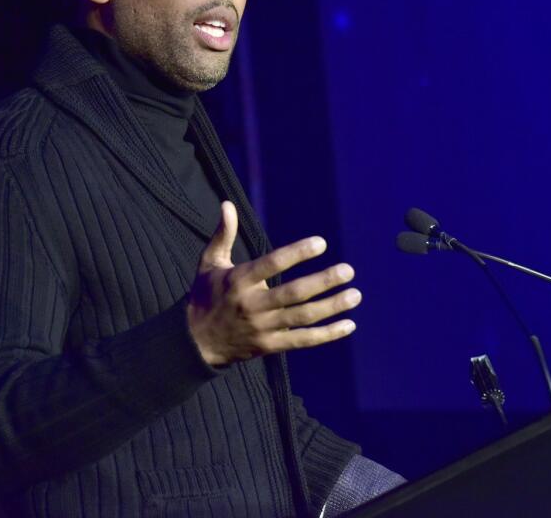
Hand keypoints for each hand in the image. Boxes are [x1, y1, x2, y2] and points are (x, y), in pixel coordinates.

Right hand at [186, 201, 360, 366]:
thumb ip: (223, 234)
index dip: (297, 253)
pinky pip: (303, 340)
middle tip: (348, 270)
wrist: (195, 342)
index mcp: (239, 280)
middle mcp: (252, 304)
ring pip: (303, 317)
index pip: (272, 264)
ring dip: (332, 307)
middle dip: (323, 282)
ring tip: (356, 295)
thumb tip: (227, 204)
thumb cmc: (205, 295)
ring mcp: (263, 328)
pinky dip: (327, 334)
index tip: (321, 243)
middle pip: (294, 293)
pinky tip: (349, 324)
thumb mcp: (209, 263)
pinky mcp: (269, 346)